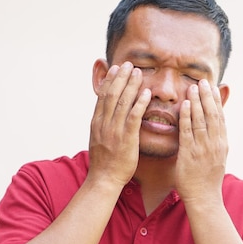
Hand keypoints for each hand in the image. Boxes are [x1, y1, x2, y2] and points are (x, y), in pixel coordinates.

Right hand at [88, 62, 151, 186]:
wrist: (103, 179)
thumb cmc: (104, 163)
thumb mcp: (98, 140)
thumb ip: (103, 125)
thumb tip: (105, 115)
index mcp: (96, 123)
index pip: (102, 96)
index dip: (109, 81)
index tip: (115, 68)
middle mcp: (103, 123)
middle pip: (111, 94)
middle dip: (120, 77)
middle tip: (127, 63)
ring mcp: (114, 130)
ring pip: (122, 102)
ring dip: (130, 85)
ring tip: (137, 72)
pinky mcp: (126, 138)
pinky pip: (133, 117)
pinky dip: (139, 103)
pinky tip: (146, 93)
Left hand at [175, 79, 227, 202]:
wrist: (204, 198)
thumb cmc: (207, 179)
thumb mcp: (217, 157)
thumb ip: (214, 140)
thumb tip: (214, 127)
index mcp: (222, 143)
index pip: (220, 116)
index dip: (216, 100)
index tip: (211, 86)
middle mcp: (215, 143)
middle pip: (212, 114)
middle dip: (207, 96)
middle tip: (202, 81)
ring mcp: (203, 148)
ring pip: (201, 120)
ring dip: (197, 102)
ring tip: (193, 87)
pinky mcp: (190, 154)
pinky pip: (188, 132)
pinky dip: (187, 117)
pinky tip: (184, 105)